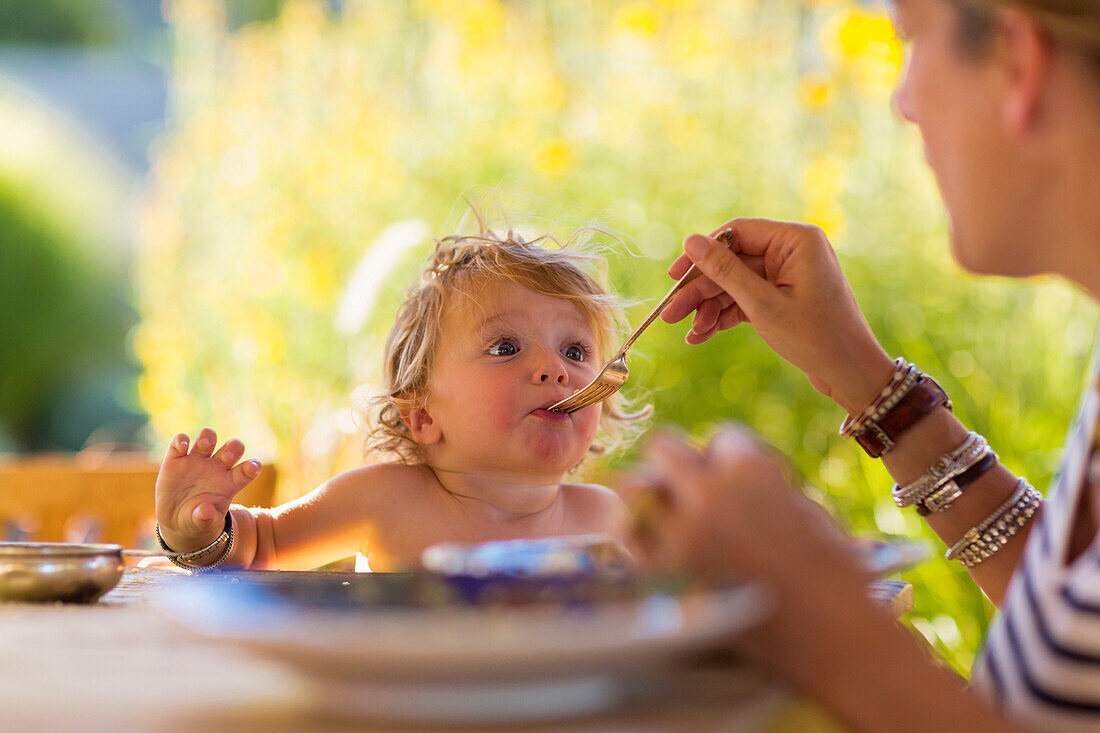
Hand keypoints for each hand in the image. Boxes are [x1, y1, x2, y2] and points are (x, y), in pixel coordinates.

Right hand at [154, 428, 260, 552]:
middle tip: (226, 458)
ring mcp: (197, 461)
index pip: (248, 470)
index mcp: (231, 482)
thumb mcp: (202, 524)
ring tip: (205, 446)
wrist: (175, 520)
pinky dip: (181, 440)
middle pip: (232, 447)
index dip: (252, 466)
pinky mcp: (176, 460)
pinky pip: (180, 443)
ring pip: (208, 438)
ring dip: (208, 438)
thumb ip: (206, 518)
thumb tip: (206, 511)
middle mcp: (217, 467)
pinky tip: (182, 447)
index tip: (252, 467)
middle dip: (232, 448)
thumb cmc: (198, 520)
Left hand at [627, 425, 858, 591]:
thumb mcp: (805, 506)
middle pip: (662, 448)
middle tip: (687, 488)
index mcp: (751, 468)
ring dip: (650, 496)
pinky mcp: (663, 576)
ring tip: (667, 515)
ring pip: (634, 489)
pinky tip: (659, 547)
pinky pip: (630, 539)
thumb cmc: (832, 572)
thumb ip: (757, 482)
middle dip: (677, 464)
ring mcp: (681, 534)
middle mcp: (709, 494)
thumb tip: (716, 467)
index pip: (719, 437)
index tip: (733, 480)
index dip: (727, 459)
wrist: (831, 635)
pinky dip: (641, 537)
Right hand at [662, 219, 894, 414]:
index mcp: (795, 240)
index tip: (674, 277)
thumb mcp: (763, 304)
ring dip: (709, 308)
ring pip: (734, 284)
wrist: (851, 374)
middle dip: (701, 290)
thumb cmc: (815, 337)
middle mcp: (791, 252)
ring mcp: (787, 276)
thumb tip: (691, 241)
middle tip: (671, 314)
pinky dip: (724, 316)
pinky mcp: (783, 298)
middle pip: (731, 262)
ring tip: (688, 332)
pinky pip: (745, 300)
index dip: (701, 254)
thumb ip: (725, 271)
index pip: (736, 233)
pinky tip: (701, 335)